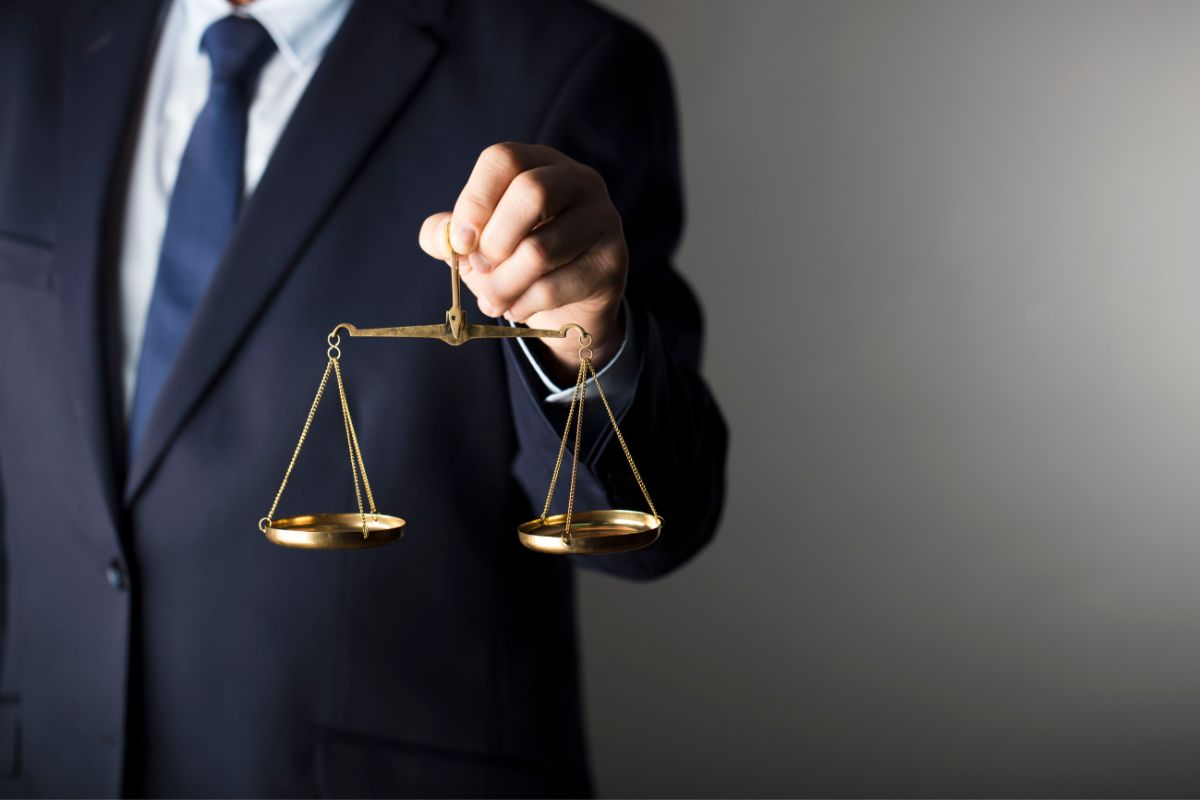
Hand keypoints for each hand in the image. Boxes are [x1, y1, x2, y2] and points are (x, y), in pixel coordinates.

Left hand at [419, 143, 627, 381]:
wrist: (571, 299)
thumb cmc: (517, 258)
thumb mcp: (479, 241)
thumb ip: (448, 234)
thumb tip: (441, 238)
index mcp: (539, 162)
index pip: (504, 159)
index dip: (475, 200)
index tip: (461, 241)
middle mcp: (578, 180)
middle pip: (531, 192)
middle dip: (494, 241)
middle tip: (479, 268)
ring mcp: (602, 218)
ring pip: (541, 250)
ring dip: (503, 285)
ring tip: (493, 300)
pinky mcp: (612, 260)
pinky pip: (556, 286)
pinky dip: (525, 305)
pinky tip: (518, 308)